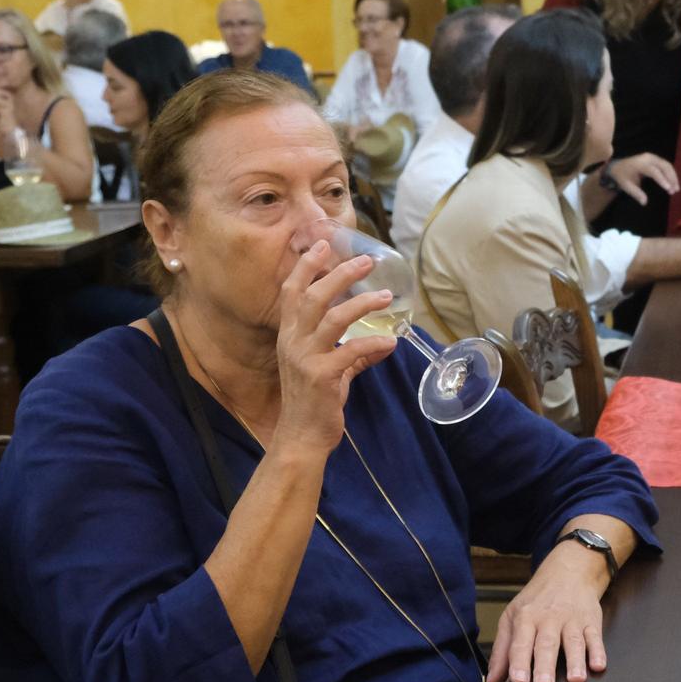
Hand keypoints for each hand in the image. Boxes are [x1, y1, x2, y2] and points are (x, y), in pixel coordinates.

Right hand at [268, 243, 398, 456]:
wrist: (302, 437)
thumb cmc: (314, 402)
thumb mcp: (330, 371)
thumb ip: (352, 354)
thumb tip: (382, 342)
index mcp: (289, 336)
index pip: (291, 292)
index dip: (305, 266)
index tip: (323, 244)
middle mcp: (292, 342)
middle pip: (313, 296)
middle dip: (339, 273)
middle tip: (366, 260)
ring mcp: (305, 358)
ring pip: (332, 318)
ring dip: (361, 303)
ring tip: (385, 295)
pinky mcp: (322, 377)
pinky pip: (351, 351)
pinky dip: (374, 345)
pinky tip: (392, 342)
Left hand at [488, 543, 607, 681]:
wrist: (568, 572)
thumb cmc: (537, 600)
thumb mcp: (512, 617)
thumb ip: (502, 651)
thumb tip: (491, 681)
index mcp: (525, 618)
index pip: (520, 643)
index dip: (518, 663)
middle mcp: (548, 619)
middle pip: (546, 644)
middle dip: (545, 666)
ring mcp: (571, 620)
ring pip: (573, 642)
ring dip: (575, 661)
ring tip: (575, 679)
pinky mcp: (591, 621)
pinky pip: (595, 637)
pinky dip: (598, 652)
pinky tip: (598, 666)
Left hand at [605, 153, 678, 205]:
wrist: (618, 166)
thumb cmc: (622, 176)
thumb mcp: (626, 185)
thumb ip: (636, 193)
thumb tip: (644, 202)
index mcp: (640, 164)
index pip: (653, 171)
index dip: (662, 180)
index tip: (668, 188)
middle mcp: (648, 158)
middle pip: (664, 166)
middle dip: (671, 178)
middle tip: (675, 191)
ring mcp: (653, 157)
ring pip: (667, 165)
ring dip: (673, 176)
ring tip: (676, 189)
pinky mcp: (656, 159)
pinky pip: (666, 165)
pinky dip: (671, 174)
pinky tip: (674, 183)